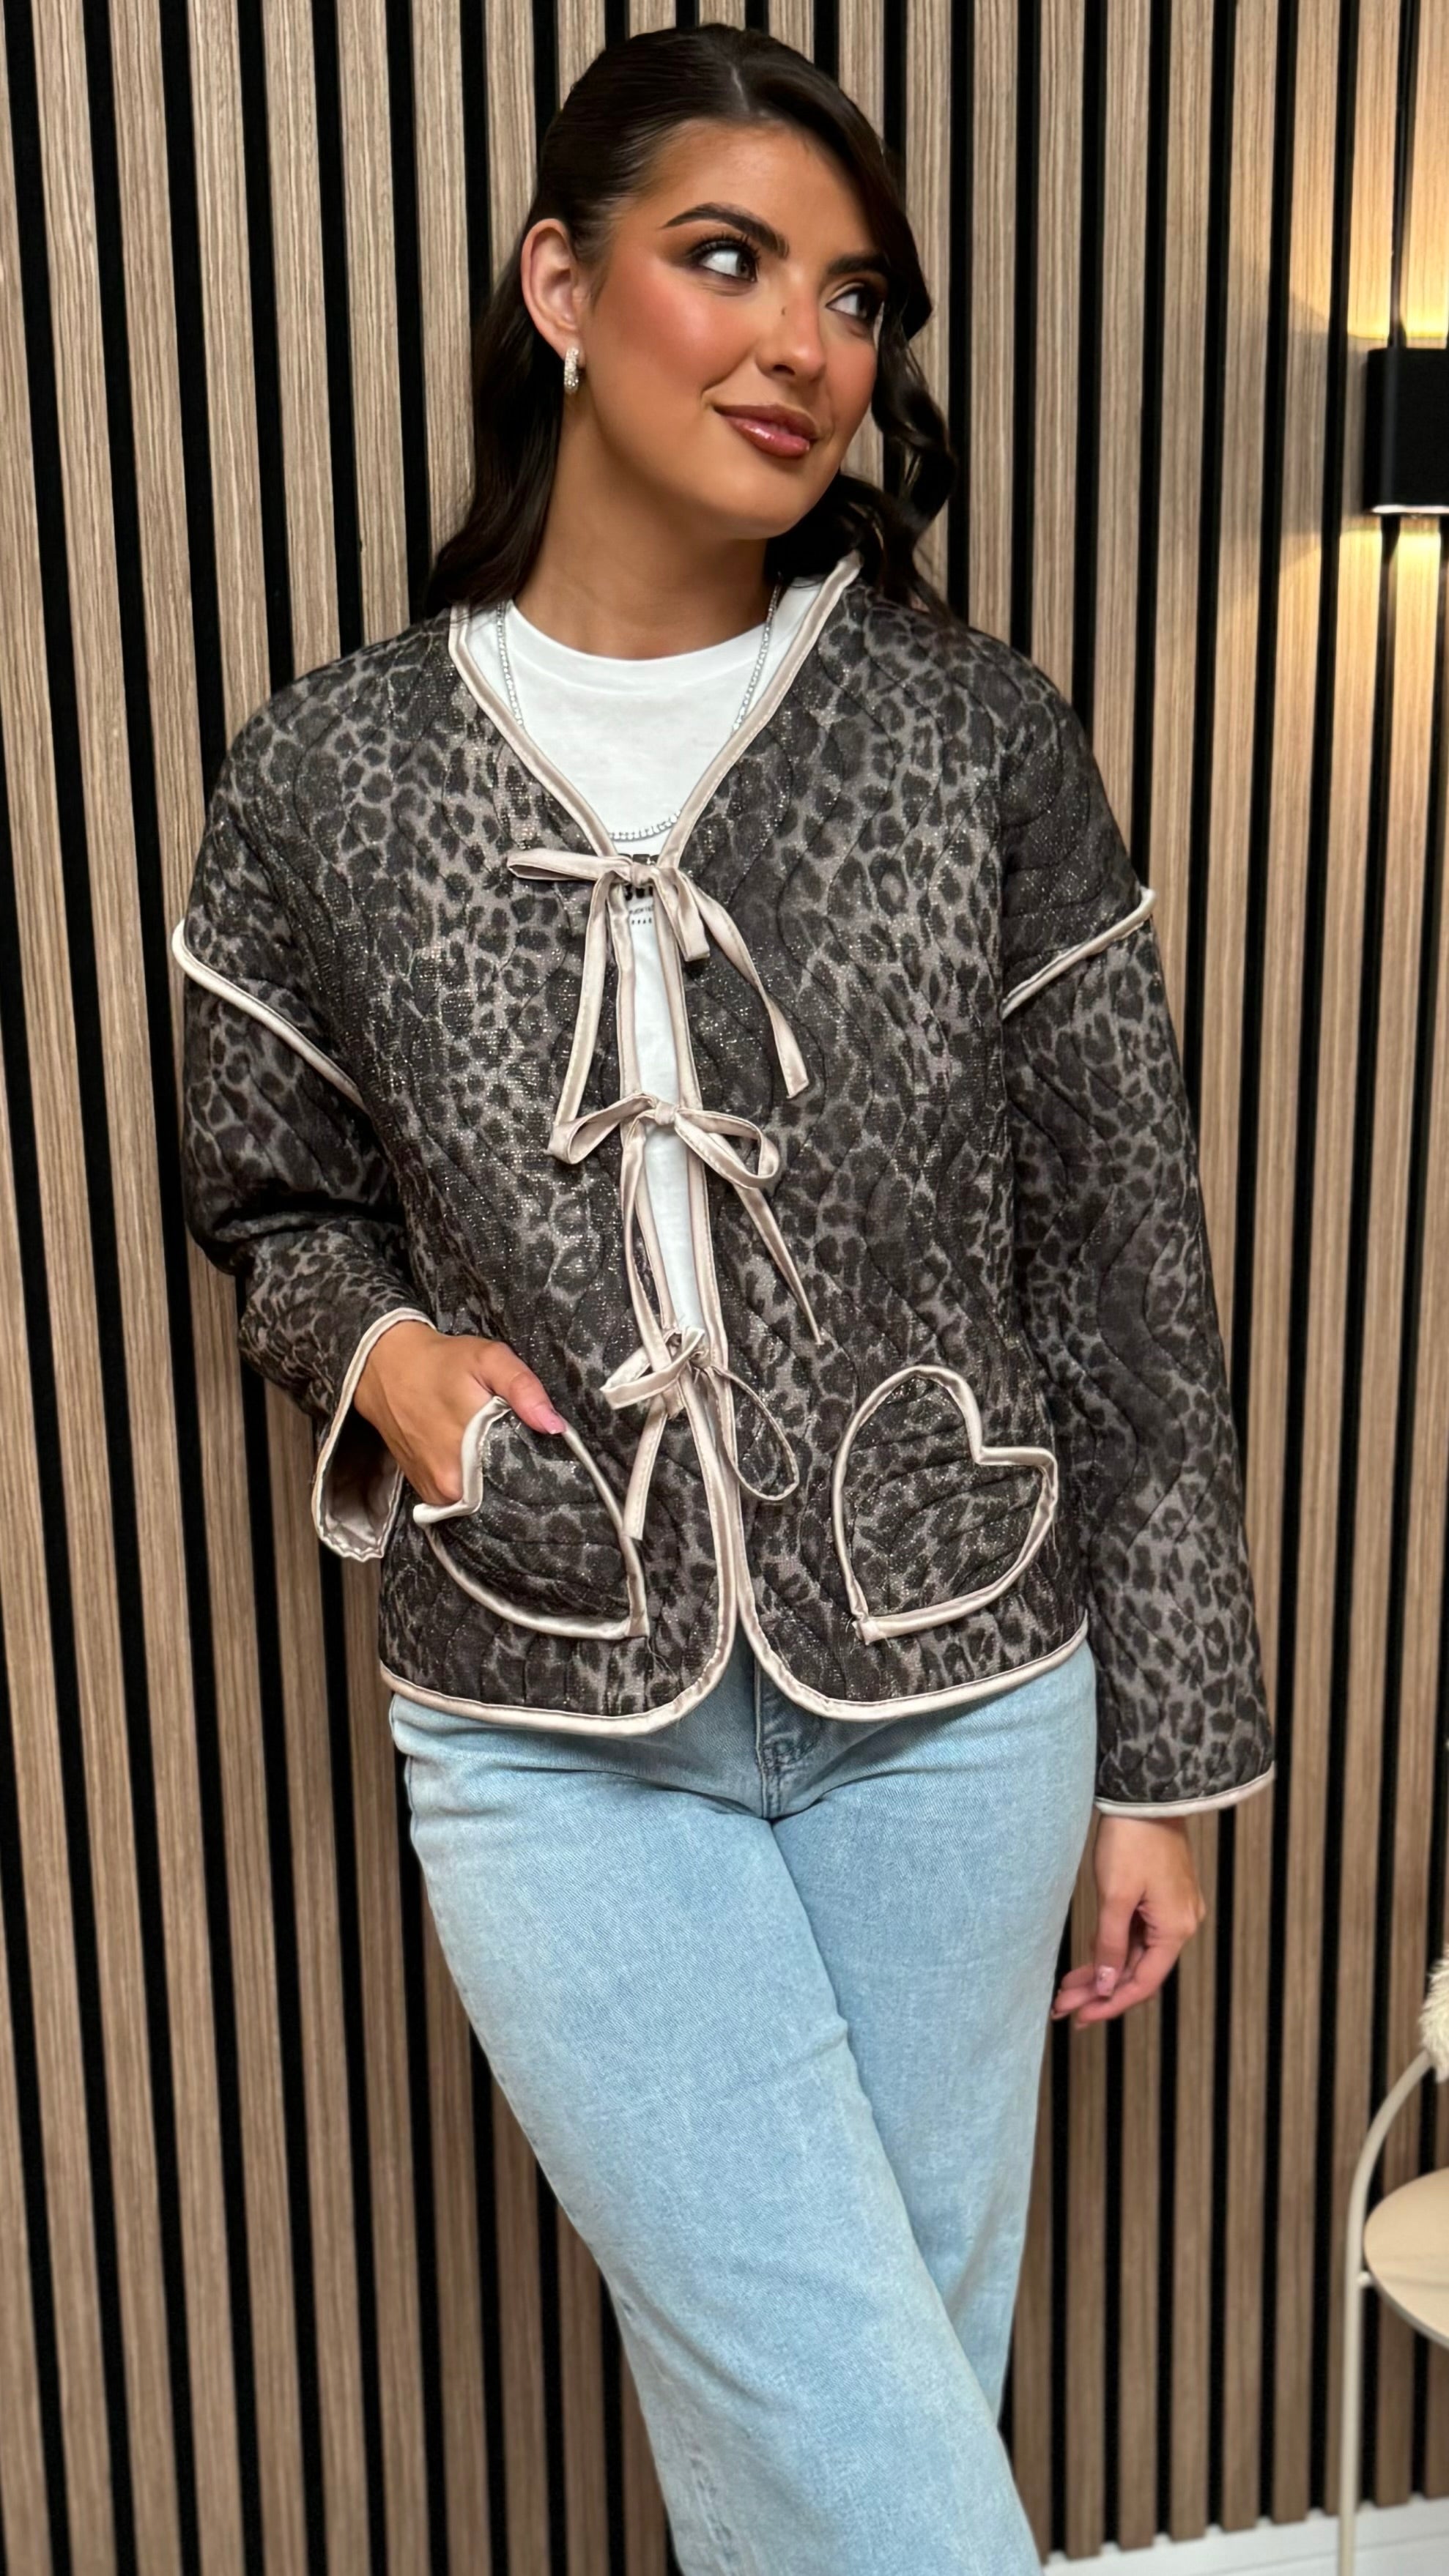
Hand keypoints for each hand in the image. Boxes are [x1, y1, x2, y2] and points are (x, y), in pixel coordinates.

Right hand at [353, 1319, 565, 1509]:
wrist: (386, 1369)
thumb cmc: (441, 1362)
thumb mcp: (488, 1359)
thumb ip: (524, 1388)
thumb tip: (554, 1426)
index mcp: (469, 1452)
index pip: (521, 1478)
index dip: (538, 1466)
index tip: (545, 1451)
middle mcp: (450, 1482)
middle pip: (503, 1490)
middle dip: (516, 1471)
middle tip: (516, 1442)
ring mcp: (436, 1492)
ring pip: (484, 1495)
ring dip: (493, 1477)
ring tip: (493, 1447)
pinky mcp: (427, 1493)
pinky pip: (463, 1498)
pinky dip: (473, 1481)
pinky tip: (473, 1457)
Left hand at [1049, 1815, 1207, 2025]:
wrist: (1145, 1795)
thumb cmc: (1132, 1840)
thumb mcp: (1115, 1896)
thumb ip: (1111, 1944)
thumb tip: (1108, 1985)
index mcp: (1175, 1929)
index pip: (1143, 1982)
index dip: (1111, 2004)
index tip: (1080, 2017)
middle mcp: (1181, 1924)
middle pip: (1138, 1971)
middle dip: (1100, 1991)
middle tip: (1063, 2006)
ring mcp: (1173, 1911)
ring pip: (1135, 1954)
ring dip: (1103, 1972)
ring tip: (1067, 1989)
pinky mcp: (1162, 1898)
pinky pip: (1137, 1935)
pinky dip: (1113, 1949)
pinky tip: (1089, 1961)